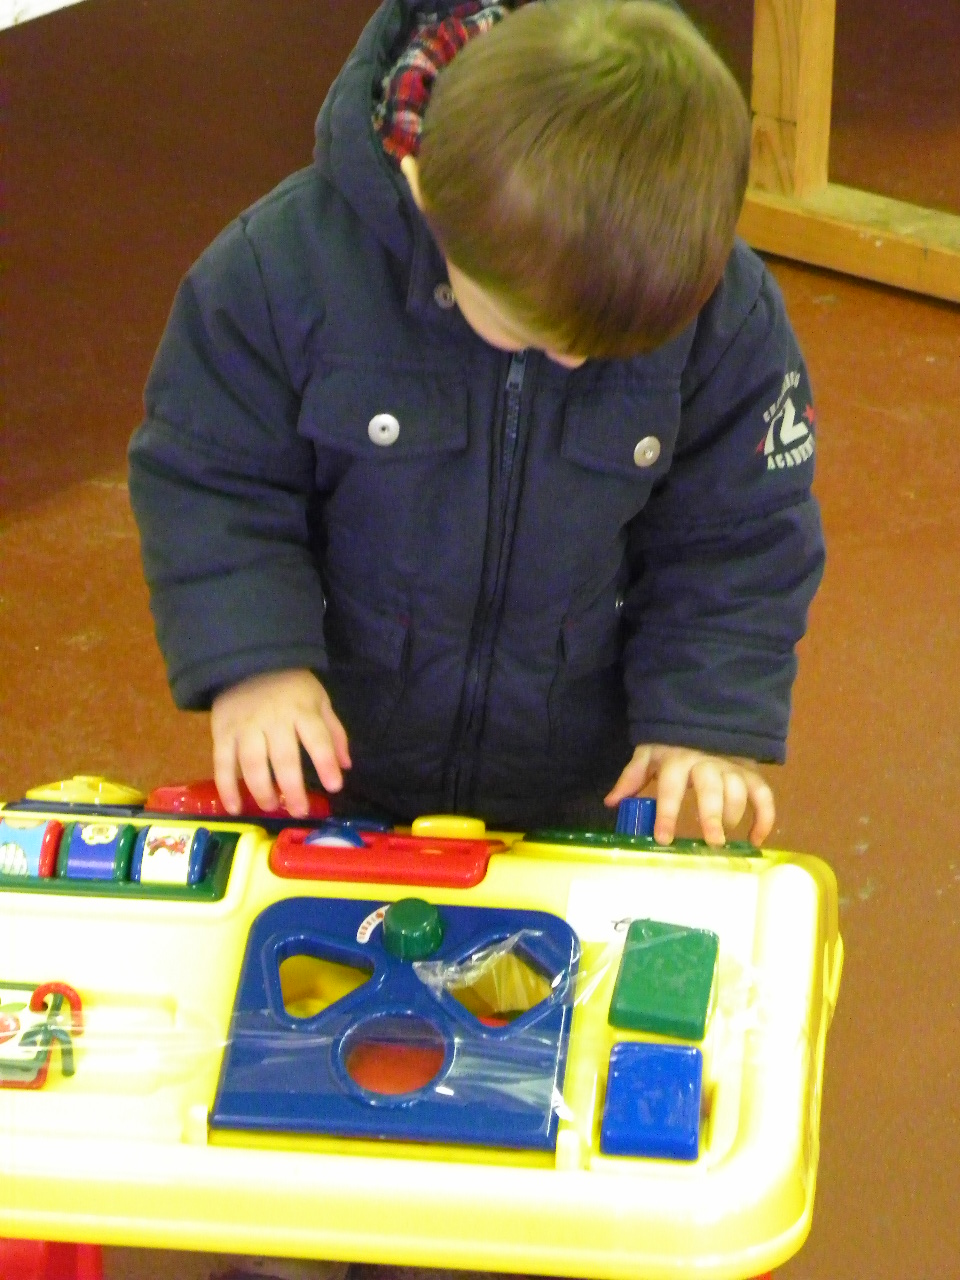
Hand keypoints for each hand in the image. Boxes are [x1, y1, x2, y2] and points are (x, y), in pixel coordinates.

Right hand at [211, 669, 350, 816]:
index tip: (334, 787)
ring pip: (252, 765)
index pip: (317, 739)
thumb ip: (333, 733)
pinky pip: (222, 764)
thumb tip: (345, 767)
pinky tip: (235, 808)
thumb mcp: (319, 700)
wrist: (247, 661)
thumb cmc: (291, 686)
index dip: (325, 763)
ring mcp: (245, 727)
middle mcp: (273, 720)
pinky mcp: (222, 733)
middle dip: (293, 788)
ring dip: (262, 792)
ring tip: (273, 807)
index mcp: (302, 710)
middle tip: (300, 810)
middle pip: (284, 758)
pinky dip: (227, 789)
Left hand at [604, 744, 774, 846]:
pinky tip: (755, 840)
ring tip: (721, 839)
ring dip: (733, 817)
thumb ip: (632, 778)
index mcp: (677, 760)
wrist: (704, 719)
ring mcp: (732, 766)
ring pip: (739, 792)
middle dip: (712, 816)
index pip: (671, 788)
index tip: (663, 839)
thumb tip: (611, 803)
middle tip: (712, 843)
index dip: (667, 813)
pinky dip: (764, 817)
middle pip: (712, 790)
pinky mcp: (751, 772)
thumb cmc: (672, 744)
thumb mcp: (649, 755)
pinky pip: (763, 794)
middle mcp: (707, 762)